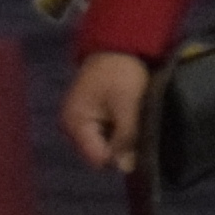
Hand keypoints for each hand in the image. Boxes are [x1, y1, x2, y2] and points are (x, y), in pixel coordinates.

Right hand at [61, 51, 152, 171]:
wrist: (117, 46)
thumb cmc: (121, 72)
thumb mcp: (127, 105)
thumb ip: (126, 137)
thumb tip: (125, 168)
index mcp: (76, 124)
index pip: (97, 157)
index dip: (119, 156)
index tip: (139, 147)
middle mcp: (73, 127)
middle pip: (100, 152)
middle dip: (121, 147)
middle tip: (141, 133)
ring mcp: (81, 122)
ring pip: (105, 143)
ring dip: (121, 138)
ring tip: (137, 123)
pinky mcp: (91, 116)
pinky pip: (106, 132)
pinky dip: (119, 129)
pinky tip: (131, 119)